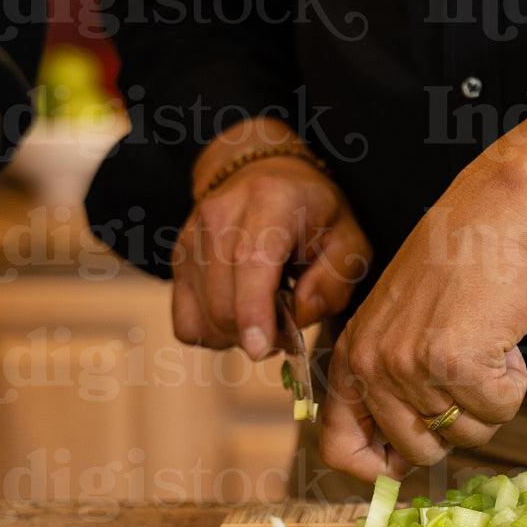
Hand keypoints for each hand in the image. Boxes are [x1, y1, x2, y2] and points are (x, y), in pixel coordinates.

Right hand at [172, 125, 371, 357]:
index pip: (251, 262)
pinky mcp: (178, 260)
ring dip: (238, 335)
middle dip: (258, 333)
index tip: (259, 348)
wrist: (269, 177)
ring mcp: (191, 239)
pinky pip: (186, 322)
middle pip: (223, 302)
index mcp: (270, 202)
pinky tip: (240, 313)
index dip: (253, 311)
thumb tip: (299, 315)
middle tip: (288, 327)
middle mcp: (220, 216)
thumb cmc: (316, 215)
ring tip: (267, 312)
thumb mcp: (348, 241)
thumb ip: (334, 281)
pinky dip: (213, 333)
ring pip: (204, 318)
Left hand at [318, 169, 526, 479]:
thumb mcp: (399, 326)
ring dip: (491, 399)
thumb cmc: (456, 267)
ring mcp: (412, 366)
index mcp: (350, 358)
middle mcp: (372, 366)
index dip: (374, 472)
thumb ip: (389, 384)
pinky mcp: (457, 362)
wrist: (492, 215)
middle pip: (419, 451)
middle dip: (457, 425)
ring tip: (485, 345)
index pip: (337, 449)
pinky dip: (514, 382)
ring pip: (467, 434)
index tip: (404, 467)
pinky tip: (503, 340)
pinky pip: (500, 410)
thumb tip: (393, 466)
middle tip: (470, 375)